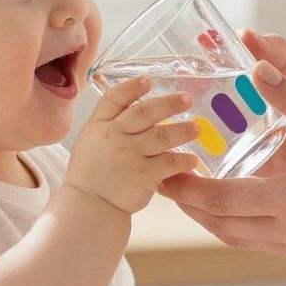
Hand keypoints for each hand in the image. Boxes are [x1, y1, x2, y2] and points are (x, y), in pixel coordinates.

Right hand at [67, 78, 200, 215]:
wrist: (89, 205)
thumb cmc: (91, 173)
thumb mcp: (90, 141)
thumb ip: (109, 123)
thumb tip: (134, 105)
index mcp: (99, 125)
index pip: (114, 98)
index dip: (133, 87)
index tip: (149, 80)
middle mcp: (114, 136)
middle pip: (144, 112)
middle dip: (167, 103)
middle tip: (187, 99)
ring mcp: (130, 155)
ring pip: (161, 136)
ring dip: (182, 130)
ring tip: (196, 128)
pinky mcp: (143, 175)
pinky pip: (169, 162)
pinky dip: (183, 160)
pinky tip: (193, 159)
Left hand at [162, 62, 285, 271]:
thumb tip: (257, 68)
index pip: (220, 200)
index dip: (184, 186)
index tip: (162, 167)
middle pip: (221, 226)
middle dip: (190, 204)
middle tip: (167, 176)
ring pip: (244, 239)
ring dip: (217, 216)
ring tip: (198, 187)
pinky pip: (270, 244)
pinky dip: (247, 224)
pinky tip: (247, 200)